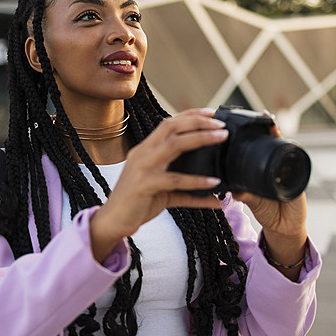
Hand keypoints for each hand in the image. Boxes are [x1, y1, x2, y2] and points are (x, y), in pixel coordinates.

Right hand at [89, 108, 227, 261]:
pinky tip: (213, 182)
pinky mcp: (143, 185)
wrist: (113, 222)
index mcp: (145, 150)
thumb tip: (216, 196)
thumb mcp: (165, 193)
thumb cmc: (138, 204)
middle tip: (221, 125)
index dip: (190, 115)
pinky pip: (174, 180)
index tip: (212, 113)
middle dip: (197, 122)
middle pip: (171, 127)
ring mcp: (141, 168)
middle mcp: (142, 154)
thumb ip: (188, 191)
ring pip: (173, 145)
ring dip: (200, 139)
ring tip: (221, 138)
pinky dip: (196, 180)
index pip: (168, 123)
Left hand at [232, 118, 307, 277]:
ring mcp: (290, 173)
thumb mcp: (252, 200)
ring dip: (279, 136)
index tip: (253, 120)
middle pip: (275, 144)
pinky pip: (294, 167)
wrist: (284, 228)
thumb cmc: (268, 211)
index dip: (259, 135)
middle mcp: (279, 168)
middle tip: (265, 115)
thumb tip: (230, 188)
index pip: (263, 148)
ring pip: (285, 151)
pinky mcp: (298, 182)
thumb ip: (243, 193)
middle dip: (271, 129)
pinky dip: (290, 156)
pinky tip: (285, 144)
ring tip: (272, 123)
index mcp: (266, 170)